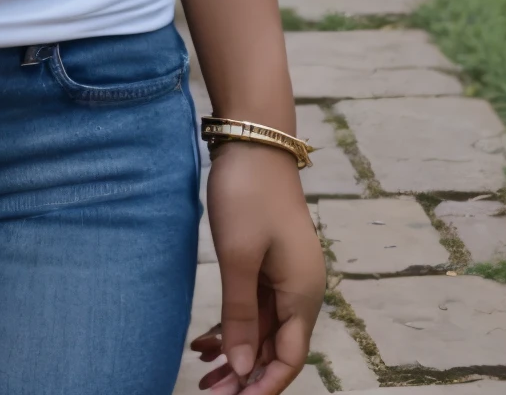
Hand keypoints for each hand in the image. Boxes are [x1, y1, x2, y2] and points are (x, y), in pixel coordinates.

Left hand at [191, 144, 326, 393]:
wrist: (254, 137)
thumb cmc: (248, 194)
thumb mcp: (238, 258)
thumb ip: (241, 315)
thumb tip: (243, 368)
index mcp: (303, 293)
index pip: (289, 359)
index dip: (262, 386)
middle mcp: (301, 289)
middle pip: (276, 348)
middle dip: (245, 375)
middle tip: (207, 391)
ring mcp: (286, 275)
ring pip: (264, 330)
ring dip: (236, 353)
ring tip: (202, 373)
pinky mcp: (270, 261)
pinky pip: (255, 306)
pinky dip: (234, 324)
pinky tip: (206, 339)